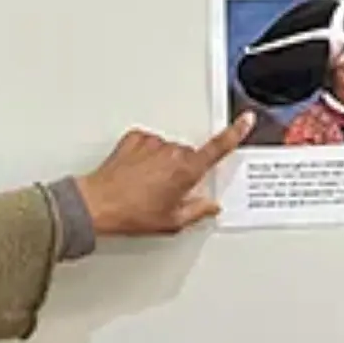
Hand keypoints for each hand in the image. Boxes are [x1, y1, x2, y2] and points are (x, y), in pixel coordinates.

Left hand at [74, 115, 253, 237]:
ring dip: (163, 164)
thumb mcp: (172, 221)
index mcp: (185, 171)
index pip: (218, 148)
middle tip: (167, 192)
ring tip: (147, 185)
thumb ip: (198, 210)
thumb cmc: (131, 213)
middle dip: (183, 171)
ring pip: (168, 150)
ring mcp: (152, 143)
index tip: (245, 120)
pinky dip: (146, 156)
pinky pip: (149, 144)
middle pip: (189, 155)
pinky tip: (138, 174)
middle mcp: (171, 152)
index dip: (235, 133)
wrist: (98, 204)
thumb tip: (209, 206)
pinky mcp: (135, 139)